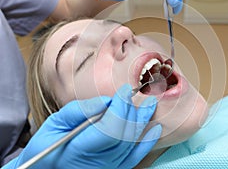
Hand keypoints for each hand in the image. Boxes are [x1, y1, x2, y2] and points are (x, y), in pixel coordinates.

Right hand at [3, 84, 160, 168]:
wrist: (49, 167)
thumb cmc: (48, 145)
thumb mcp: (55, 123)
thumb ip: (80, 111)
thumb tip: (107, 100)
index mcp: (79, 149)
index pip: (109, 128)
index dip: (120, 107)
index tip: (125, 90)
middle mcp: (97, 162)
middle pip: (123, 134)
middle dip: (130, 110)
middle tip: (134, 93)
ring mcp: (108, 167)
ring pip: (132, 143)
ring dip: (142, 121)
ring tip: (150, 104)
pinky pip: (135, 157)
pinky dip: (147, 142)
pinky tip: (155, 128)